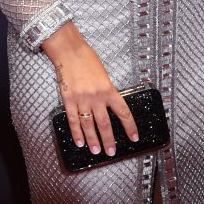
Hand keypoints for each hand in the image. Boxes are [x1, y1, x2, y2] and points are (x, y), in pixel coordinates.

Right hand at [42, 21, 138, 155]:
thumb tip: (110, 106)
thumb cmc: (88, 59)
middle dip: (109, 140)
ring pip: (89, 125)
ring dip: (93, 140)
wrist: (70, 51)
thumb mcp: (104, 75)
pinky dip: (76, 133)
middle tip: (112, 152)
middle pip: (105, 123)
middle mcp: (96, 97)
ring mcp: (82, 99)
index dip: (130, 127)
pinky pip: (73, 120)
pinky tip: (80, 142)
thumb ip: (107, 91)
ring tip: (96, 151)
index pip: (123, 112)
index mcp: (109, 89)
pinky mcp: (68, 100)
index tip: (134, 137)